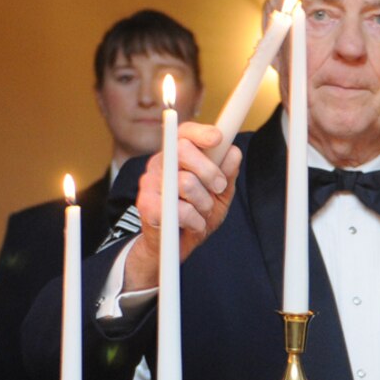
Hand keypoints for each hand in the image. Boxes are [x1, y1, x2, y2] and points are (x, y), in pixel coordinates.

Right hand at [121, 122, 243, 292]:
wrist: (172, 248)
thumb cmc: (195, 215)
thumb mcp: (218, 195)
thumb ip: (226, 174)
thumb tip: (233, 153)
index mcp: (178, 155)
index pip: (186, 133)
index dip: (202, 131)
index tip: (218, 138)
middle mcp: (160, 163)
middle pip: (184, 150)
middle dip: (209, 170)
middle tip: (219, 188)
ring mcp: (150, 183)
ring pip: (186, 182)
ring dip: (204, 203)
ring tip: (202, 212)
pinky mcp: (146, 205)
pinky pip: (181, 210)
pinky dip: (195, 221)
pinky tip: (192, 225)